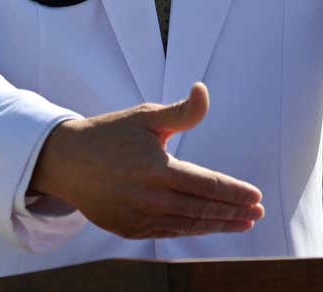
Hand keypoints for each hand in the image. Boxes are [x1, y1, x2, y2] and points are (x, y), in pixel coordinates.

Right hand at [28, 82, 263, 238]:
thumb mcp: (145, 117)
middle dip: (234, 212)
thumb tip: (203, 91)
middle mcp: (150, 199)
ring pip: (189, 224)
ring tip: (242, 223)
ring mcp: (139, 218)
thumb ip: (182, 111)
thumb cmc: (109, 134)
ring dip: (219, 225)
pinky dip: (192, 229)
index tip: (256, 196)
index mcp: (158, 170)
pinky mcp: (129, 230)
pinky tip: (207, 225)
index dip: (235, 192)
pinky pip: (169, 232)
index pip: (208, 185)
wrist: (66, 161)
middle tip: (257, 212)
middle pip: (203, 209)